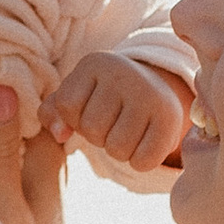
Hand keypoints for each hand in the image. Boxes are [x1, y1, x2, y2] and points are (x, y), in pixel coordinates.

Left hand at [44, 50, 190, 172]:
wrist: (156, 91)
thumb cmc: (105, 98)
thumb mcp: (76, 96)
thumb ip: (53, 112)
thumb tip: (60, 134)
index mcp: (95, 62)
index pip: (66, 106)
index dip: (74, 119)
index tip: (90, 110)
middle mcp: (124, 72)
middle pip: (92, 129)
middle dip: (97, 136)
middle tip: (112, 124)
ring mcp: (150, 94)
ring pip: (116, 148)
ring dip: (118, 151)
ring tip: (127, 132)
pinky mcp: (170, 118)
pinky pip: (142, 161)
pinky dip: (139, 161)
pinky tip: (144, 144)